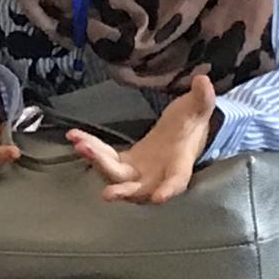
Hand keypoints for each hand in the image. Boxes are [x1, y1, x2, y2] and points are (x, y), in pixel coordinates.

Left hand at [66, 74, 217, 203]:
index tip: (158, 198)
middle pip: (137, 187)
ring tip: (80, 144)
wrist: (179, 135)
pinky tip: (75, 136)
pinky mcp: (122, 165)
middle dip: (121, 189)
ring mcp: (136, 173)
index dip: (168, 190)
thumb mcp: (198, 109)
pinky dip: (90, 149)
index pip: (176, 181)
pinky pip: (103, 159)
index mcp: (178, 166)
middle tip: (107, 193)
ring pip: (114, 175)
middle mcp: (156, 177)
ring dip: (97, 161)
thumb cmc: (190, 124)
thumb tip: (203, 80)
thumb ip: (202, 97)